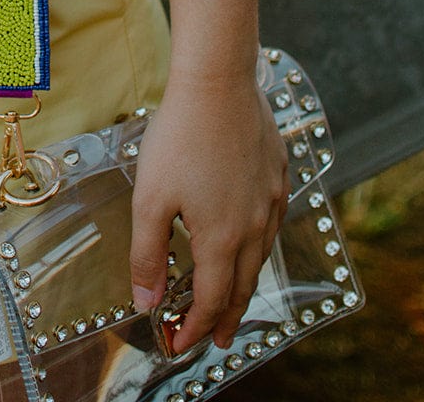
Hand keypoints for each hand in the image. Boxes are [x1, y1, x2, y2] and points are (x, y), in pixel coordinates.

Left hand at [128, 69, 288, 353]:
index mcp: (223, 239)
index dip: (194, 327)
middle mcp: (255, 226)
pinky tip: (250, 236)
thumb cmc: (180, 136)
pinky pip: (272, 221)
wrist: (218, 81)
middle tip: (215, 338)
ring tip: (233, 295)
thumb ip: (147, 255)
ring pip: (261, 255)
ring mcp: (271, 199)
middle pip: (243, 286)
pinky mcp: (278, 173)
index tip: (180, 342)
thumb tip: (146, 301)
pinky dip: (259, 243)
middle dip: (226, 317)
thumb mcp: (150, 199)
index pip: (212, 301)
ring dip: (244, 282)